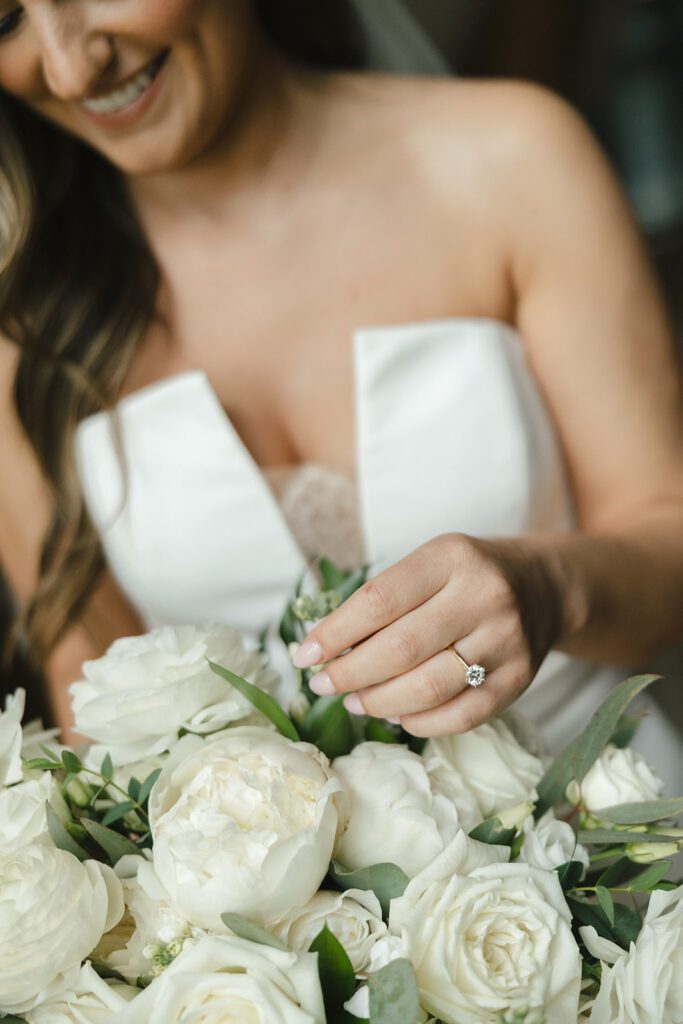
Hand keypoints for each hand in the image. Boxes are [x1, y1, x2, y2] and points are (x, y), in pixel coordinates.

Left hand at [291, 533, 564, 735]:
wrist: (544, 588)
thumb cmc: (466, 576)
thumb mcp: (429, 563)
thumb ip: (383, 599)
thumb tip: (322, 647)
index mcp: (451, 558)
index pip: (379, 601)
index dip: (335, 633)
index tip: (304, 655)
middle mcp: (484, 596)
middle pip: (400, 649)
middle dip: (349, 673)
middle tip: (322, 684)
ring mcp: (506, 642)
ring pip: (428, 687)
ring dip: (379, 701)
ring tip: (354, 701)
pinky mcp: (519, 680)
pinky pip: (460, 716)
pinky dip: (419, 722)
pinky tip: (395, 714)